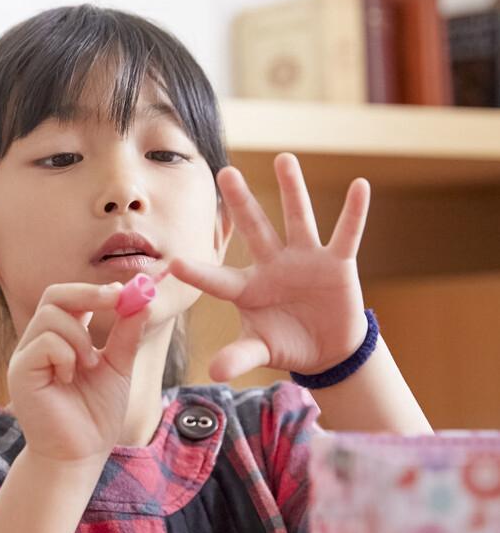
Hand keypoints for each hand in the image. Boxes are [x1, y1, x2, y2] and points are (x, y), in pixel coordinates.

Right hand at [7, 282, 151, 462]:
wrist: (79, 455)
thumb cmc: (95, 415)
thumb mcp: (118, 368)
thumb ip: (127, 335)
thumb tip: (144, 300)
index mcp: (60, 338)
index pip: (68, 298)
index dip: (95, 290)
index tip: (125, 292)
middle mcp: (38, 342)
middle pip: (54, 295)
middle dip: (88, 294)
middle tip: (116, 299)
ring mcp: (26, 356)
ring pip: (51, 317)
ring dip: (80, 337)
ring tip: (90, 364)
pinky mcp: (20, 372)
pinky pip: (44, 343)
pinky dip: (66, 354)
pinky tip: (72, 377)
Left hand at [169, 153, 369, 381]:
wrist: (326, 350)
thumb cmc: (285, 343)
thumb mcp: (259, 351)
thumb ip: (238, 357)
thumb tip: (213, 374)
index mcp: (247, 288)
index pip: (217, 279)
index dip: (197, 272)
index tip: (171, 263)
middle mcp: (272, 265)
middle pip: (254, 229)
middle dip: (241, 202)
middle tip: (224, 171)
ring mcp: (305, 260)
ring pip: (297, 218)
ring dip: (292, 189)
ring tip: (284, 158)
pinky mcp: (337, 264)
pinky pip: (346, 234)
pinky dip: (354, 212)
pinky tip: (360, 185)